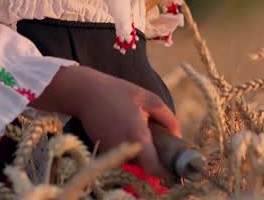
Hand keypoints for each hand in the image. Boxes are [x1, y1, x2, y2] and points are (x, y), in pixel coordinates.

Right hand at [31, 65, 179, 180]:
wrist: (85, 93)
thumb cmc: (119, 93)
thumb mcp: (150, 99)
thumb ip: (168, 119)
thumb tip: (178, 136)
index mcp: (137, 138)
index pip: (154, 169)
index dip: (166, 171)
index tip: (173, 166)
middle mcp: (123, 150)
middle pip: (146, 164)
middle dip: (156, 155)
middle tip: (162, 137)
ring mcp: (112, 153)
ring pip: (135, 159)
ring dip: (143, 149)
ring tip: (142, 126)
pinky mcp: (104, 151)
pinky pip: (124, 154)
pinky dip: (130, 146)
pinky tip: (128, 127)